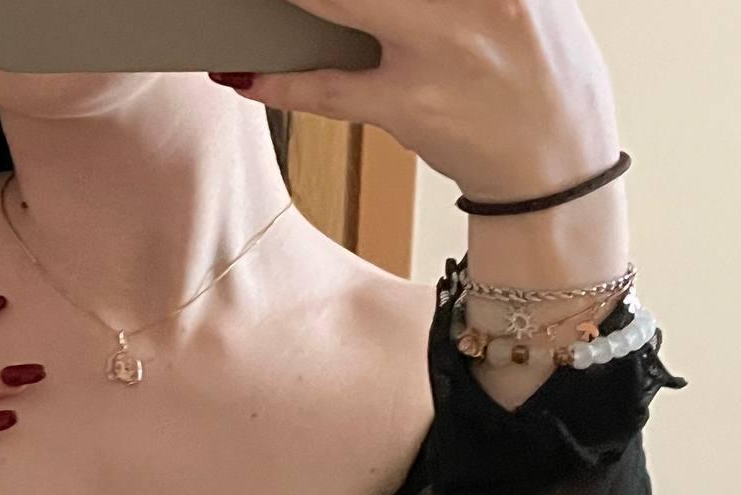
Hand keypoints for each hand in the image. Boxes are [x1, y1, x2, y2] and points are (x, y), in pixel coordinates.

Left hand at [209, 0, 621, 201]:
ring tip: (250, 12)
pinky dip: (281, 83)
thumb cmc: (540, 76)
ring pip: (340, 3)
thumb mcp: (526, 1)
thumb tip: (372, 0)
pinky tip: (247, 76)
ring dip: (292, 1)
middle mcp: (477, 0)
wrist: (557, 170)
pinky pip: (327, 90)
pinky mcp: (409, 107)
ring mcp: (440, 51)